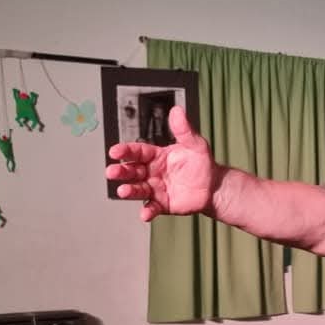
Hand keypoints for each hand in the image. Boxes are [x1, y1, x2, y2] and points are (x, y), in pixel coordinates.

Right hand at [105, 106, 215, 221]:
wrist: (213, 186)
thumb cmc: (201, 163)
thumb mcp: (195, 144)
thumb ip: (184, 129)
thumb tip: (177, 110)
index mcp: (156, 156)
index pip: (137, 151)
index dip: (125, 151)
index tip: (114, 151)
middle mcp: (152, 172)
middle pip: (132, 171)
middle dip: (121, 171)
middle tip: (112, 172)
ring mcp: (155, 189)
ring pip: (138, 189)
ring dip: (129, 190)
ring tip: (123, 191)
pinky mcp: (162, 204)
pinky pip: (152, 208)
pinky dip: (147, 211)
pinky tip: (145, 214)